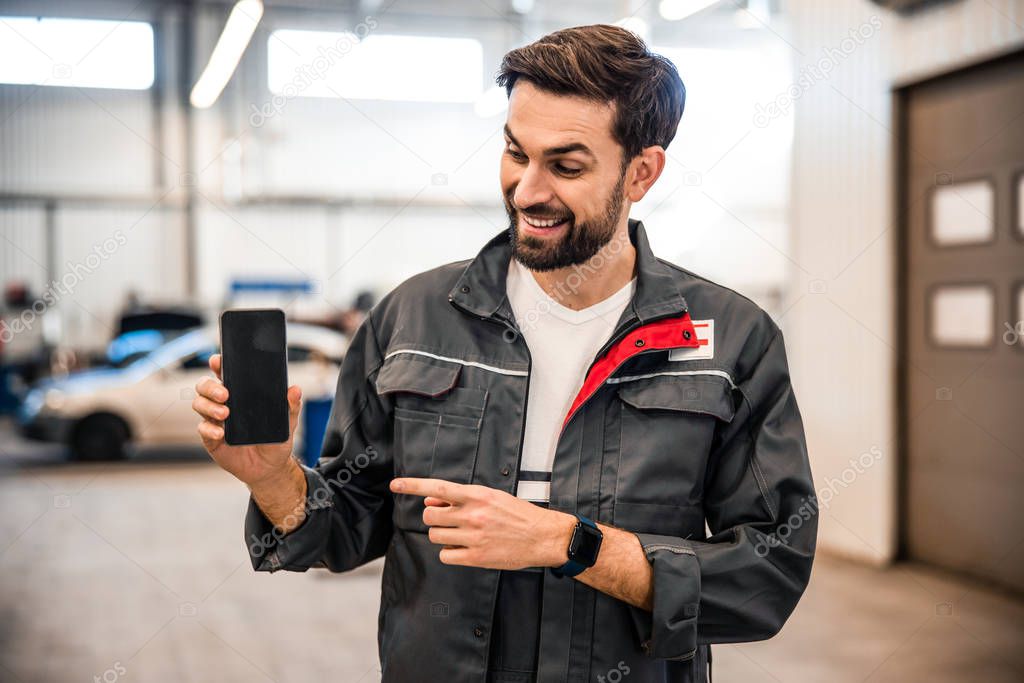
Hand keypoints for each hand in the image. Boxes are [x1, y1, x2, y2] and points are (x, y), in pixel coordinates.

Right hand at [193, 353, 302, 489]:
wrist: (270, 467)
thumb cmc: (275, 439)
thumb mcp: (287, 422)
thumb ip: (291, 406)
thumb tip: (295, 390)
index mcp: (240, 394)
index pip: (224, 374)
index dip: (218, 365)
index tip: (217, 361)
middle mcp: (223, 404)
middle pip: (204, 387)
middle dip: (210, 386)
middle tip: (225, 394)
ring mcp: (215, 421)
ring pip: (199, 404)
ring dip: (208, 406)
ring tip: (225, 413)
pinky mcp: (211, 439)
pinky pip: (202, 429)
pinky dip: (209, 429)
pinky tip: (220, 432)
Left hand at [390, 477, 576, 569]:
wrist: (542, 536)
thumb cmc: (518, 514)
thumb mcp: (491, 497)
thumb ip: (460, 498)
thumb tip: (432, 500)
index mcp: (476, 495)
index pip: (437, 487)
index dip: (412, 485)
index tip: (395, 484)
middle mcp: (472, 514)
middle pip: (430, 515)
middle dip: (435, 517)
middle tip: (449, 520)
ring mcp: (473, 537)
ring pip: (436, 535)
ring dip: (443, 535)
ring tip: (462, 534)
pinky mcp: (476, 557)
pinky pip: (446, 555)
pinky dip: (450, 552)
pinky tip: (465, 548)